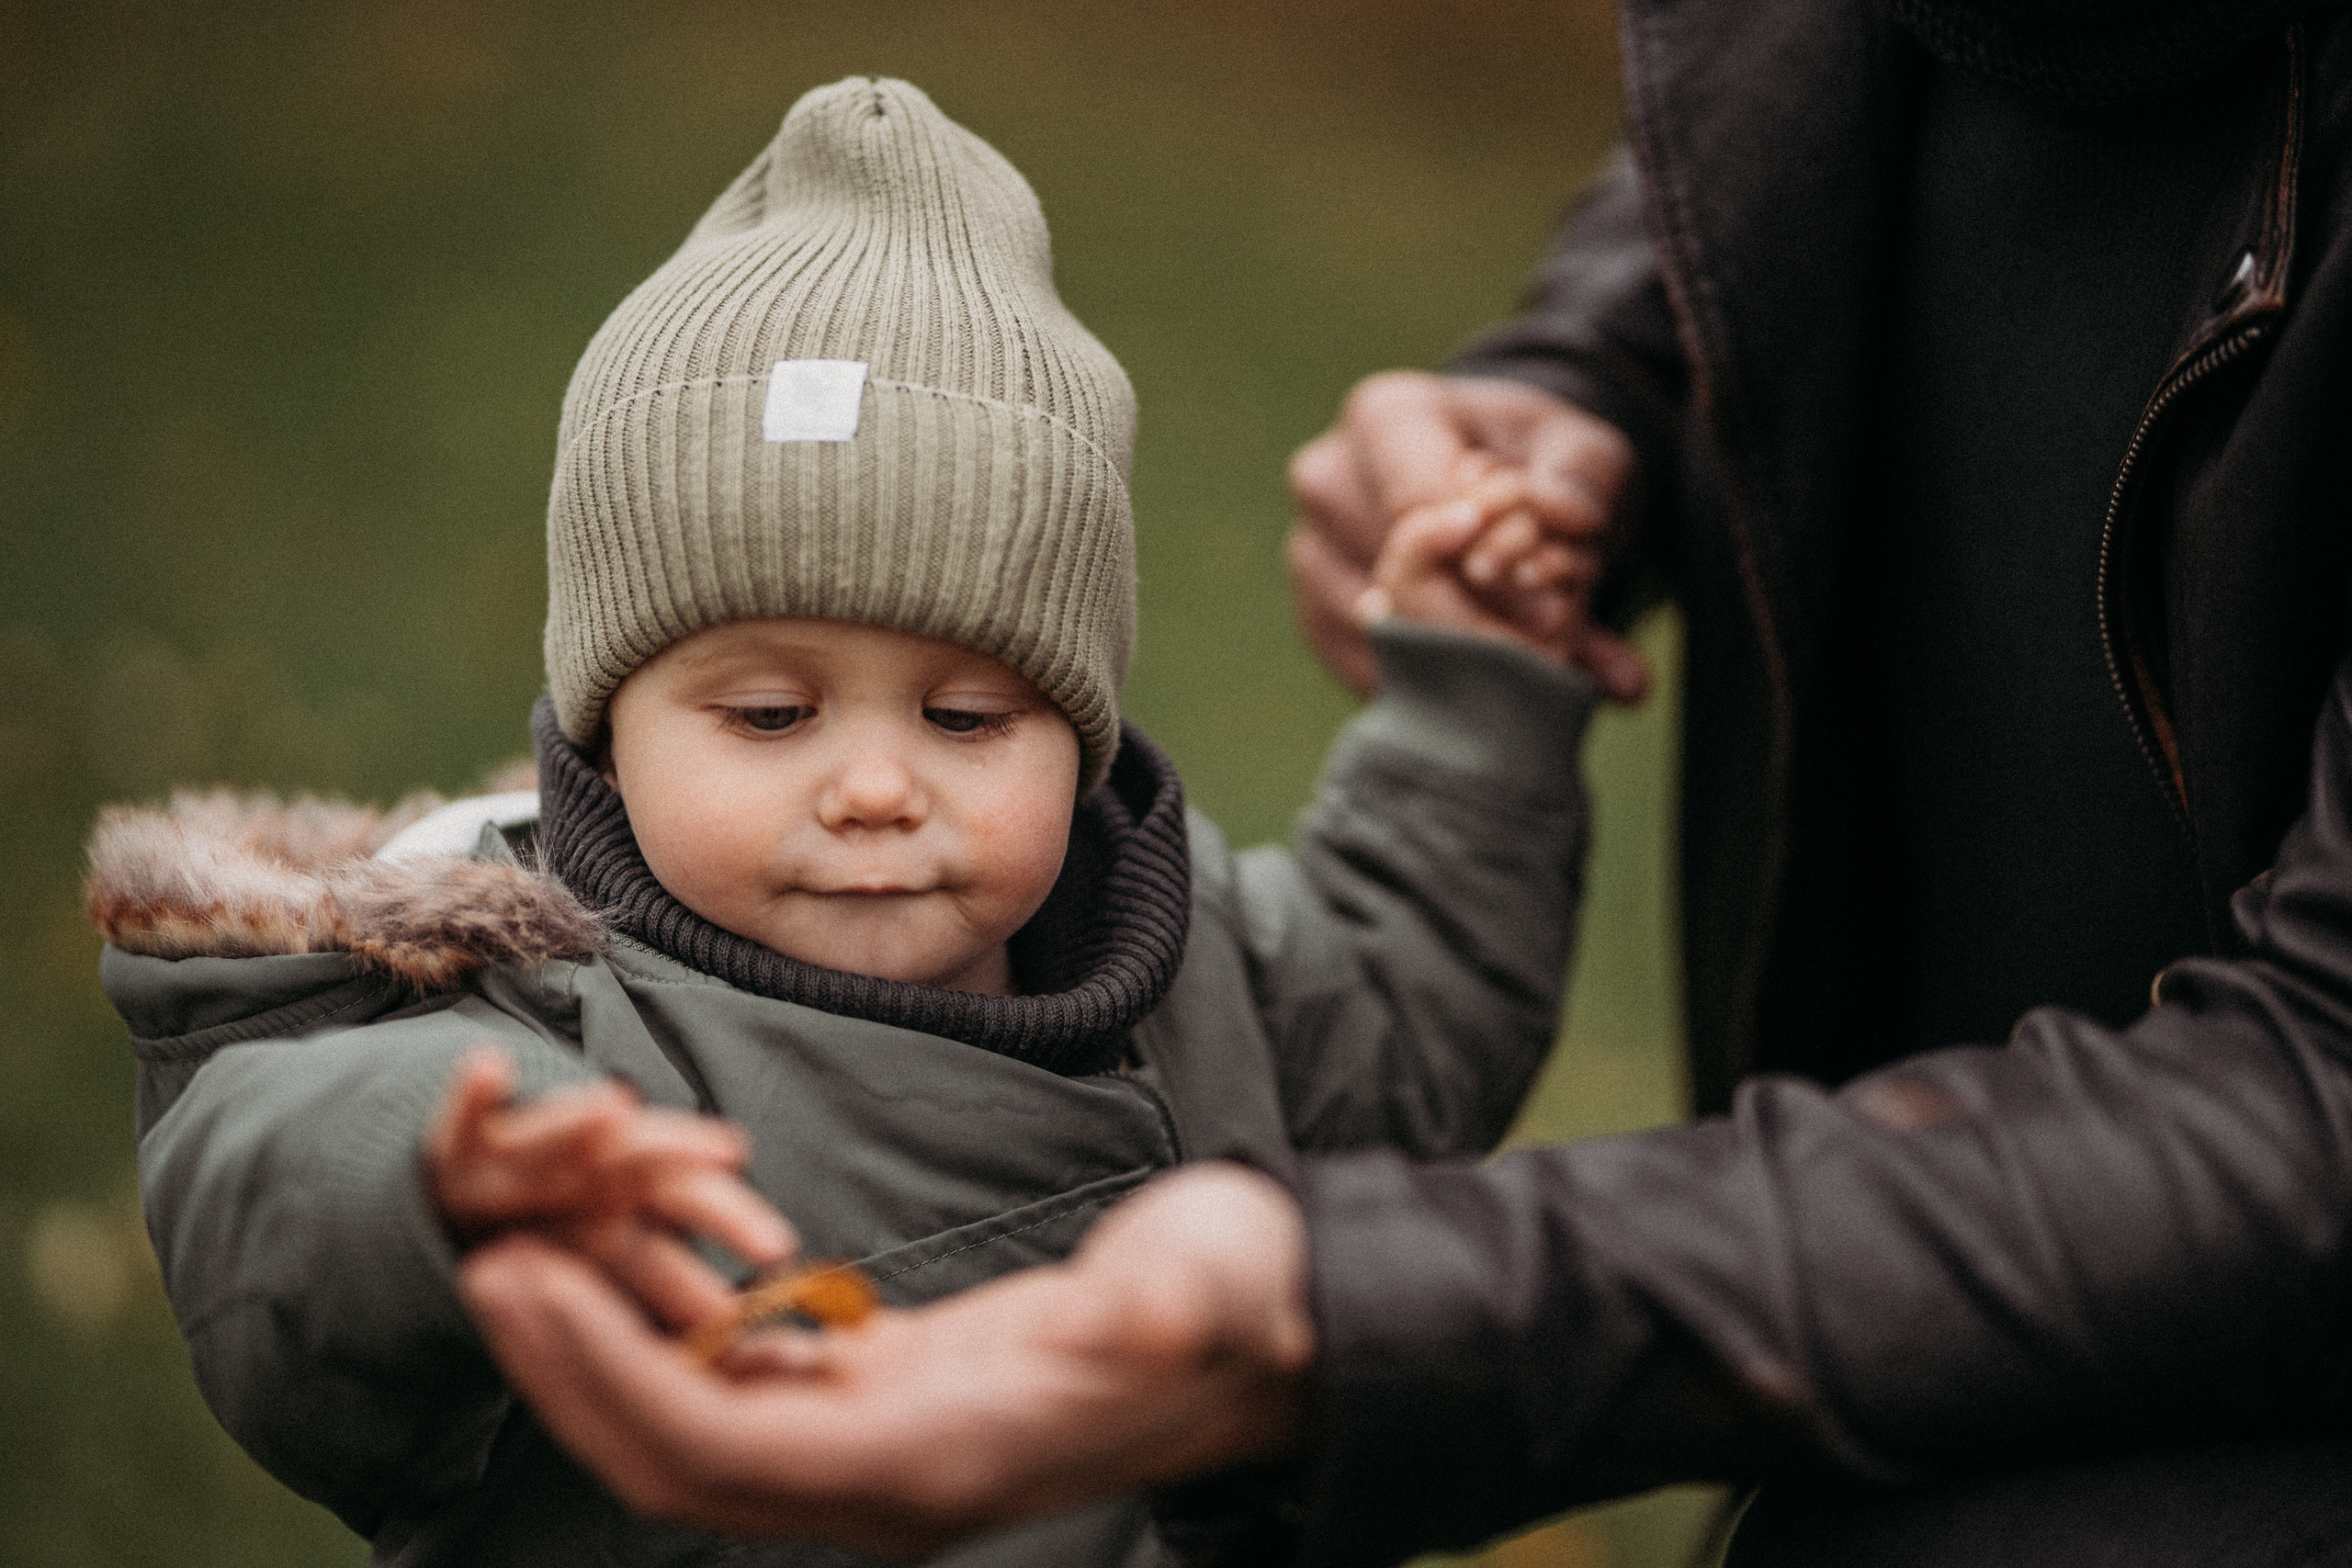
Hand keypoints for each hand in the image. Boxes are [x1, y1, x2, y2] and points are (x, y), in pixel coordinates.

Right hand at [428, 1045, 796, 1325]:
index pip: (692, 1201)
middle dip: (681, 1150)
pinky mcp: (459, 1143)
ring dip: (581, 1118)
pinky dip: (474, 1091)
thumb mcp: (620, 1258)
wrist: (467, 1200)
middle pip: (640, 1158)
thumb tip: (745, 1347)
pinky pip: (464, 1115)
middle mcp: (585, 1163)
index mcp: (634, 1191)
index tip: (776, 1249)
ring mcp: (522, 1152)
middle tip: (730, 1150)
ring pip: (559, 1132)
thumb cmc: (566, 1229)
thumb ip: (672, 1288)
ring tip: (612, 1107)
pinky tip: (488, 1066)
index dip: (733, 1221)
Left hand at [459, 1163, 1313, 1555]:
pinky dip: (678, 1328)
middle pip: (677, 1458)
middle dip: (567, 1372)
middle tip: (482, 1260)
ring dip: (604, 1349)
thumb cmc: (1236, 1304)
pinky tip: (640, 1252)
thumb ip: (1166, 1309)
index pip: (723, 1446)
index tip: (520, 1279)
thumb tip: (1140, 1316)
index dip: (606, 1373)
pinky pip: (750, 1381)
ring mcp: (884, 1444)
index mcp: (937, 1464)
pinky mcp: (890, 1395)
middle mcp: (888, 1480)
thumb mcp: (1208, 1291)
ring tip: (532, 1244)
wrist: (1266, 1331)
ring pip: (699, 1424)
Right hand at [1288, 371, 1648, 699]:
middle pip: (1397, 577)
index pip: (1417, 505)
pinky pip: (1368, 671)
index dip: (1487, 566)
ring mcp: (1308, 553)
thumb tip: (1562, 514)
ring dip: (1465, 662)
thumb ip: (1583, 478)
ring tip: (1535, 663)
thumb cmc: (1533, 462)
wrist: (1492, 486)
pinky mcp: (1312, 616)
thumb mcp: (1583, 449)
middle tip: (1555, 655)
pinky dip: (1436, 688)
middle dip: (1483, 623)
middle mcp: (1327, 481)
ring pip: (1382, 634)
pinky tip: (1490, 679)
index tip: (1551, 610)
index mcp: (1383, 417)